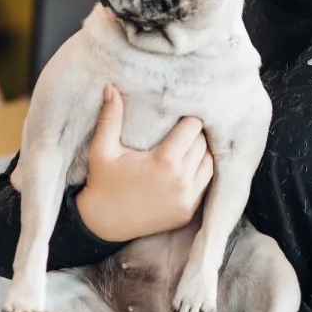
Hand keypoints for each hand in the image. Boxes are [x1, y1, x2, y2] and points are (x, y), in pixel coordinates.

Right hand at [75, 85, 213, 241]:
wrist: (102, 224)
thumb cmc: (102, 183)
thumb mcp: (103, 149)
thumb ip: (111, 117)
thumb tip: (111, 86)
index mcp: (165, 162)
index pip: (193, 128)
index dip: (187, 120)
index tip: (178, 118)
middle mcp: (181, 181)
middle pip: (204, 145)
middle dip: (194, 136)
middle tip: (181, 131)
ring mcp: (187, 199)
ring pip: (210, 165)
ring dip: (201, 154)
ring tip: (186, 147)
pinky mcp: (188, 213)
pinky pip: (205, 185)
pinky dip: (200, 174)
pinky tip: (186, 167)